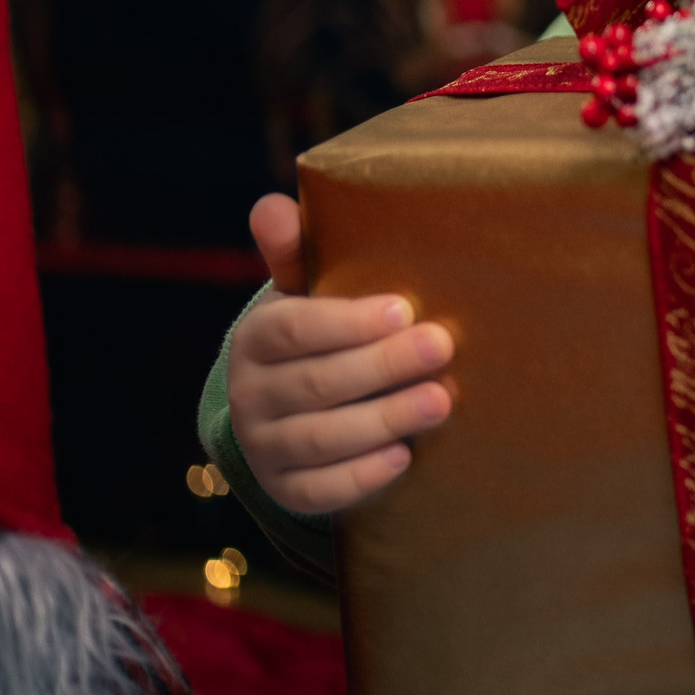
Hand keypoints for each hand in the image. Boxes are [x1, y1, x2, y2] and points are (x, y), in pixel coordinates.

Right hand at [227, 193, 454, 514]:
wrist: (290, 410)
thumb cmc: (318, 335)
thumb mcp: (304, 293)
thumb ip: (293, 252)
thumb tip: (273, 205)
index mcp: (257, 339)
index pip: (293, 329)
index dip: (347, 321)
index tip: (404, 307)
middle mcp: (252, 395)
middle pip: (315, 383)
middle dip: (382, 365)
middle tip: (442, 346)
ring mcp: (266, 447)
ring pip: (321, 438)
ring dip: (384, 419)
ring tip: (441, 401)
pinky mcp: (289, 488)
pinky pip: (320, 490)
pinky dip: (361, 476)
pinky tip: (403, 457)